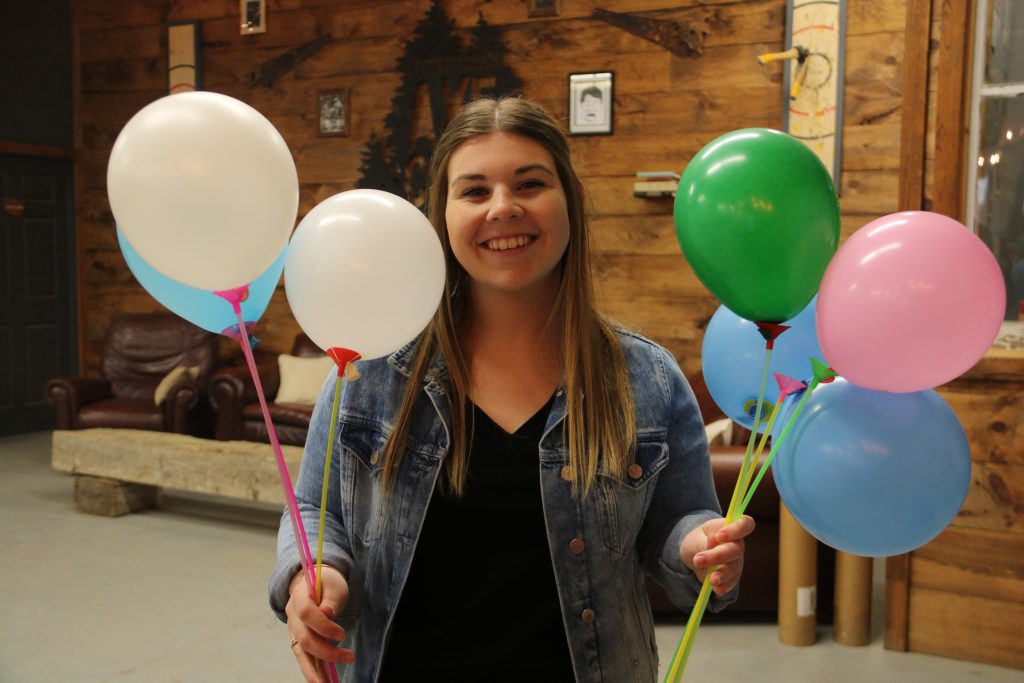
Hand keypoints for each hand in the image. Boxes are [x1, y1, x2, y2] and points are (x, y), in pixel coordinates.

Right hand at [285, 565, 355, 681]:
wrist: (314, 584)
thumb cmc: (327, 584)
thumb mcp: (334, 586)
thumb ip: (331, 600)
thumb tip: (328, 614)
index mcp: (299, 597)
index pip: (307, 613)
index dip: (324, 626)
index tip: (342, 634)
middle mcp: (292, 616)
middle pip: (304, 638)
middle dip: (326, 652)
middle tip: (350, 657)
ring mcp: (293, 630)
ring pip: (300, 653)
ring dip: (314, 671)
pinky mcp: (298, 640)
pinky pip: (304, 657)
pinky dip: (312, 671)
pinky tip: (322, 682)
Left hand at [680, 516, 754, 595]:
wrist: (693, 554)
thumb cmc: (698, 540)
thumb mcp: (696, 537)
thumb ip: (704, 540)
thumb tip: (713, 541)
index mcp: (730, 528)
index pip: (745, 524)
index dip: (736, 530)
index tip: (719, 536)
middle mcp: (737, 545)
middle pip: (736, 549)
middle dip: (718, 555)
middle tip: (698, 560)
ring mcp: (736, 562)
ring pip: (734, 567)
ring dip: (723, 574)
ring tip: (711, 580)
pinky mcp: (731, 577)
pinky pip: (730, 582)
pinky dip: (724, 586)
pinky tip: (717, 590)